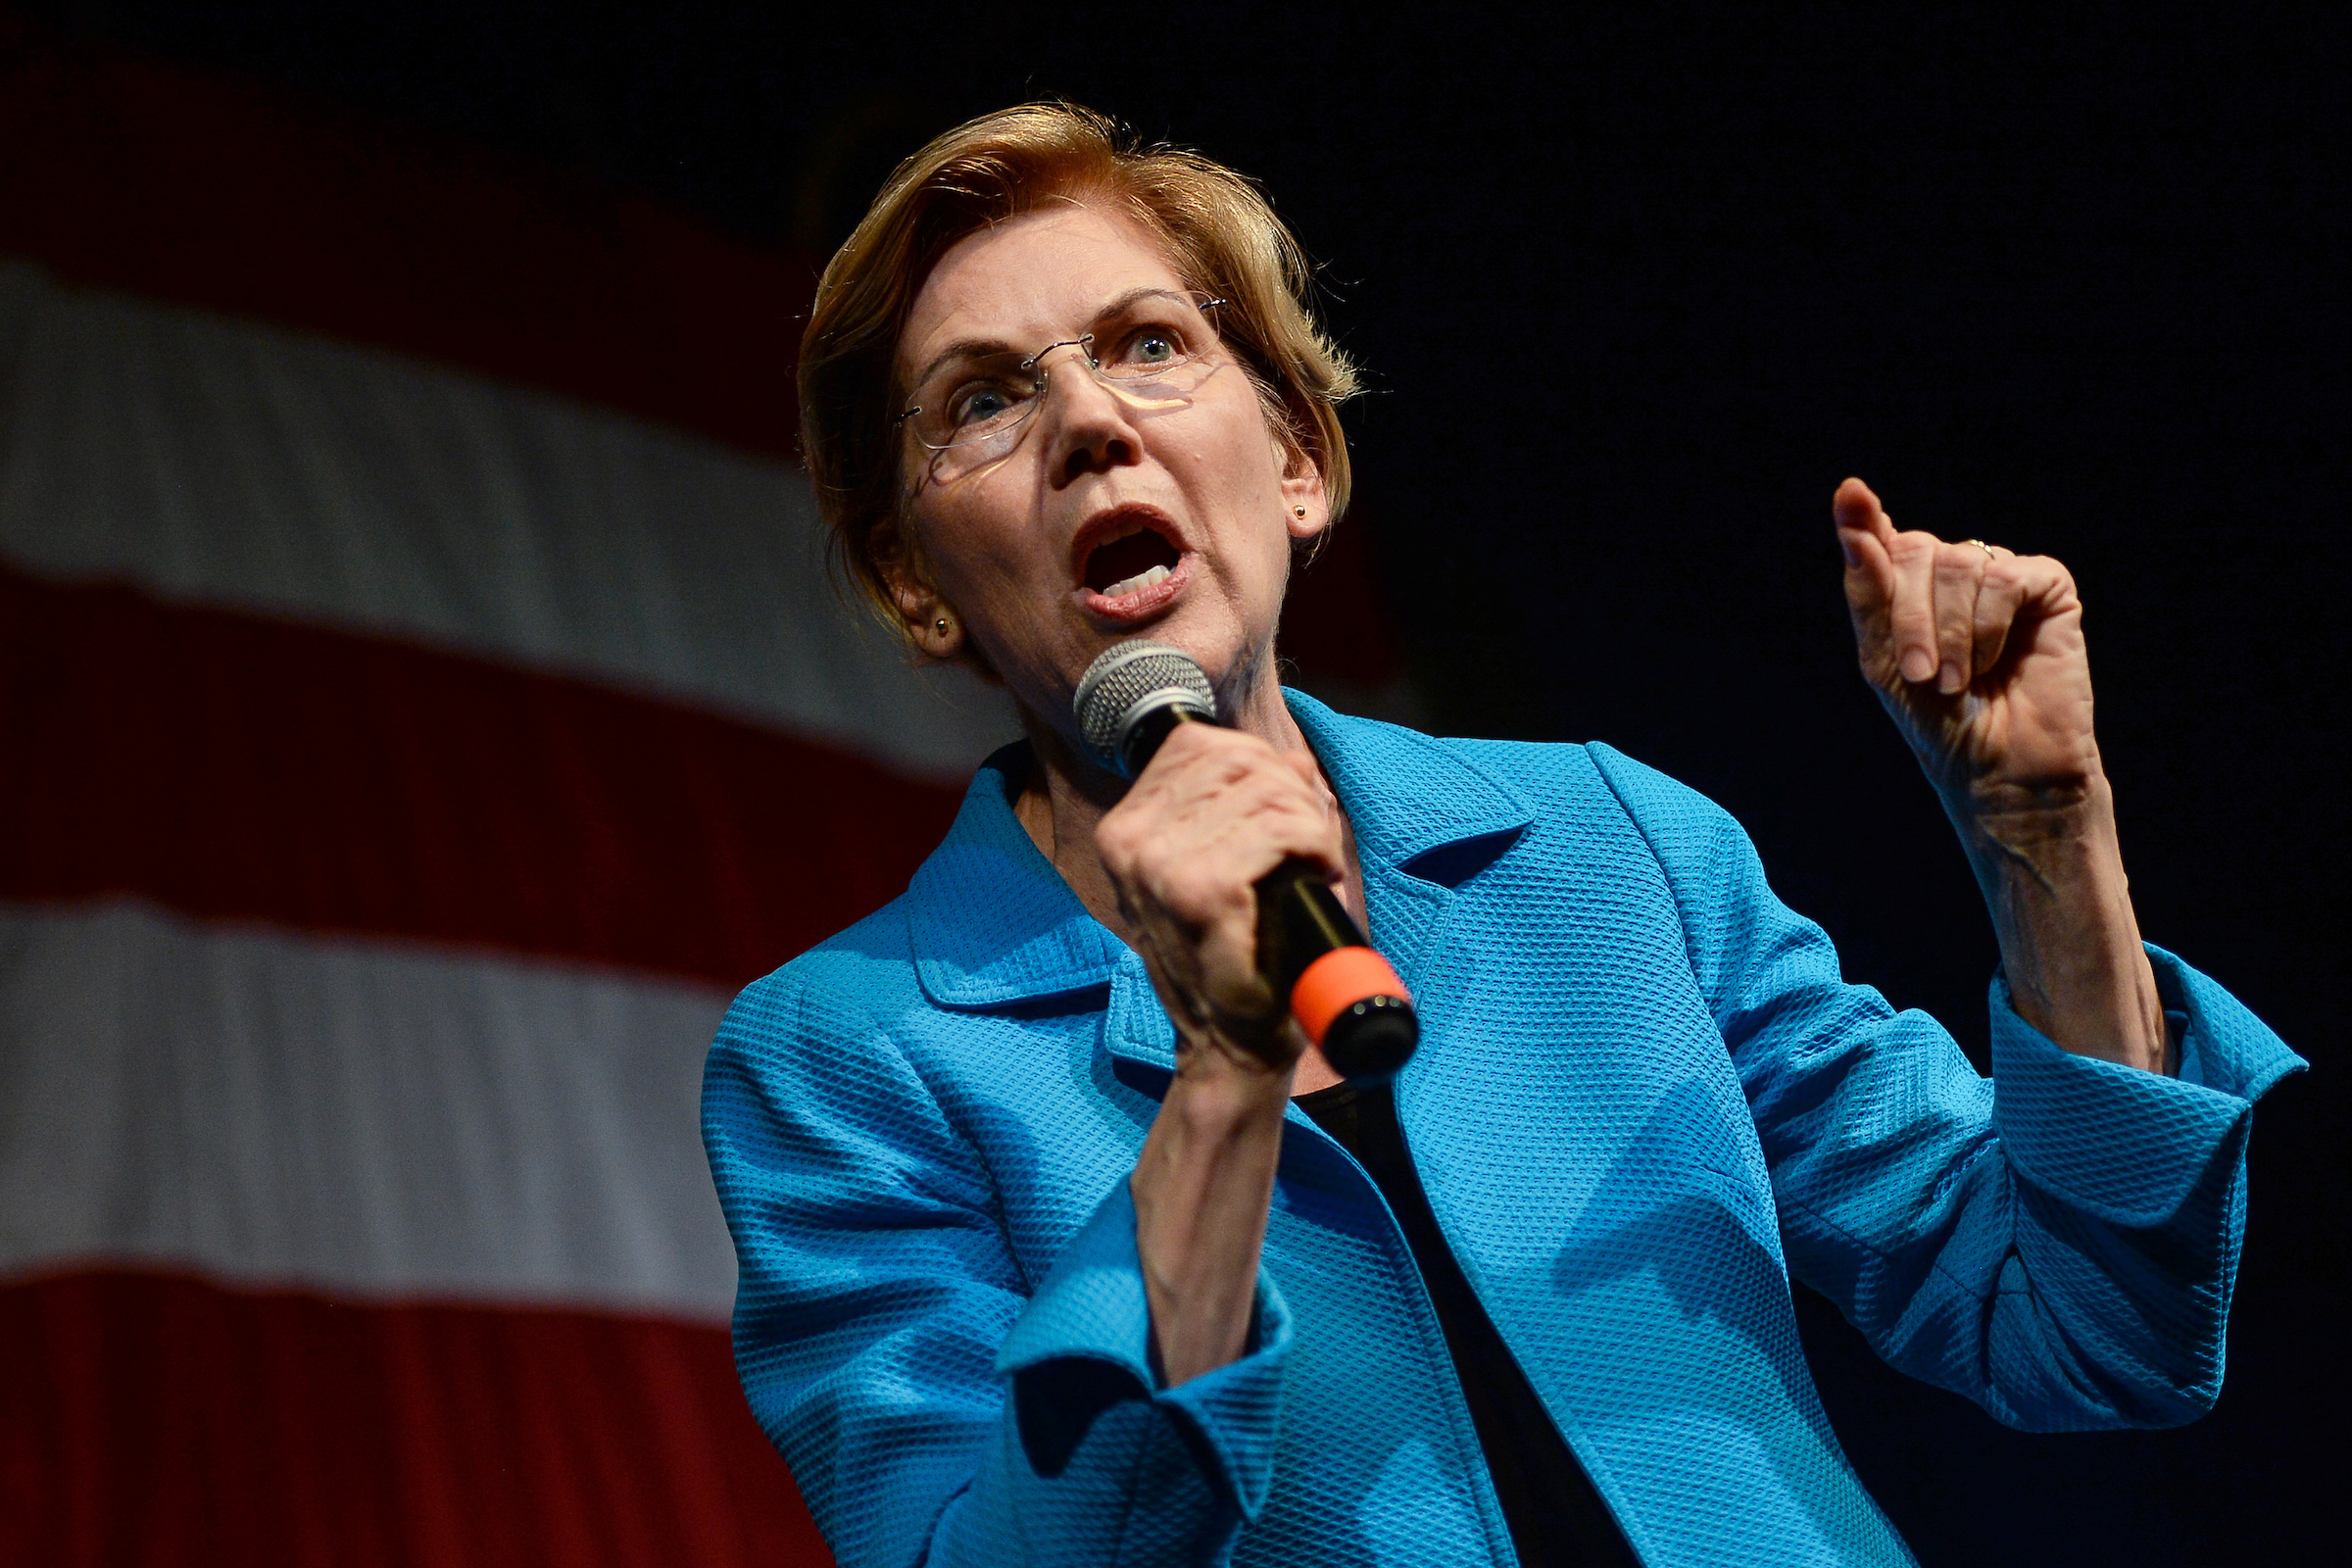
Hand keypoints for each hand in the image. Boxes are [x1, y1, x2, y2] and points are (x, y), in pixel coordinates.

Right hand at [1094, 723, 1341, 1074]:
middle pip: (1237, 759)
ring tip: (1313, 863)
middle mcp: (1130, 840)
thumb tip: (1293, 758)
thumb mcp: (1227, 867)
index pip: (1198, 744)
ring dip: (1309, 821)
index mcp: (1125, 829)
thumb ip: (1252, 804)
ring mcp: (1159, 867)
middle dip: (1292, 791)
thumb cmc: (1237, 959)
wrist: (1232, 1047)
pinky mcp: (1200, 895)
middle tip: (1310, 843)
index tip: (1285, 811)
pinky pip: (1277, 830)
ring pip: (1264, 789)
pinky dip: (1313, 844)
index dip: (1259, 763)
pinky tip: (1317, 874)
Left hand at [1833, 477, 2103, 815]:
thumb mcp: (1883, 658)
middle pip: (1913, 549)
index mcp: (1908, 587)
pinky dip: (1988, 625)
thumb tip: (1852, 499)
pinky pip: (2004, 575)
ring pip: (1959, 562)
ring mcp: (2000, 573)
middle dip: (1910, 618)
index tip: (1851, 494)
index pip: (1878, 539)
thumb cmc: (1939, 721)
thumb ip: (1868, 586)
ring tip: (1956, 680)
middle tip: (1921, 675)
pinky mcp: (2047, 584)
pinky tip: (1993, 661)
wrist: (1999, 766)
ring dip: (1949, 631)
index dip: (1861, 518)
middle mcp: (1953, 572)